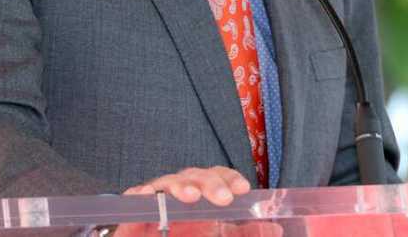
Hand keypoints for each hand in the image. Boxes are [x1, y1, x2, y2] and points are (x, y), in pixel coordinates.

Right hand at [114, 167, 277, 235]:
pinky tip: (146, 197)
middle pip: (195, 176)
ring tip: (190, 197)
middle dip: (210, 182)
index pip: (216, 177)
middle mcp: (179, 194)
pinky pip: (134, 198)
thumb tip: (275, 228)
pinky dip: (139, 195)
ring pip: (167, 183)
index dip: (229, 178)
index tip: (243, 189)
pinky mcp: (132, 213)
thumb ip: (242, 234)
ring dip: (179, 186)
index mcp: (201, 196)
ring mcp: (155, 202)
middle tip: (224, 199)